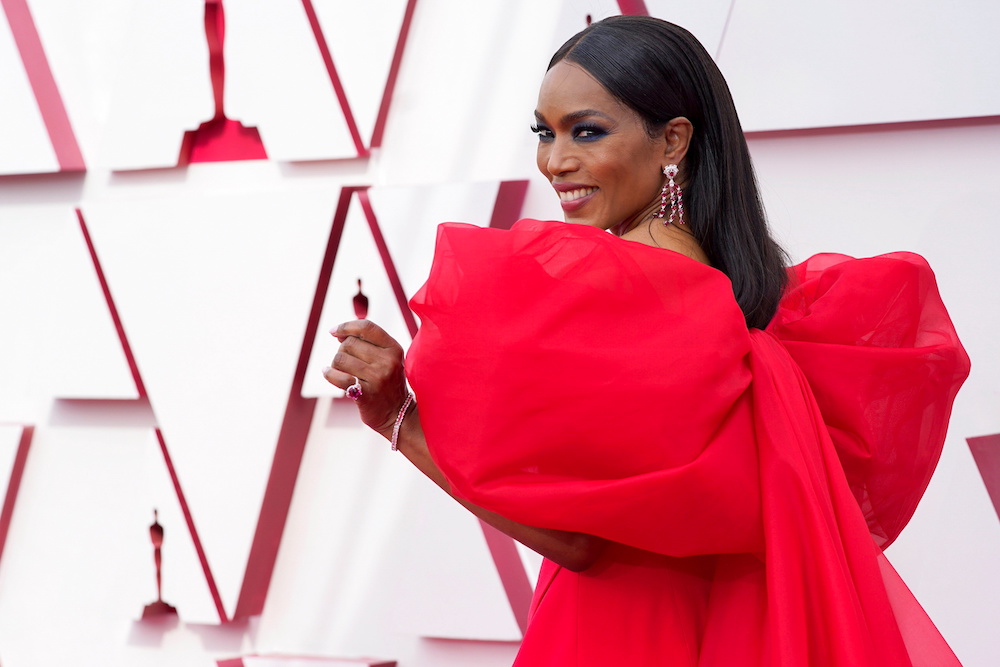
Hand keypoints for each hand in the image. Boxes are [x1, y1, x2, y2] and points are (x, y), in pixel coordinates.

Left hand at [322, 319, 409, 438]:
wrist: (397, 415)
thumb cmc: (387, 383)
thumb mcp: (387, 360)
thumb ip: (367, 344)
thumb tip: (339, 333)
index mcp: (394, 348)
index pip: (367, 327)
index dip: (346, 326)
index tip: (333, 332)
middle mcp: (388, 361)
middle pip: (349, 343)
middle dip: (342, 350)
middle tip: (346, 363)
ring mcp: (378, 378)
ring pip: (341, 358)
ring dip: (335, 364)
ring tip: (342, 372)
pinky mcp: (366, 394)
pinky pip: (338, 377)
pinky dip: (329, 374)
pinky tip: (328, 373)